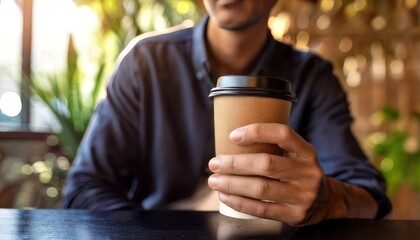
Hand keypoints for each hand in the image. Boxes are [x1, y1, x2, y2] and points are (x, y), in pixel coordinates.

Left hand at [207, 123, 349, 225]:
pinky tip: (225, 196)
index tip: (232, 136)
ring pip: (261, 189)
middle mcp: (307, 172)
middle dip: (235, 164)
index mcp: (306, 152)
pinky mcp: (294, 215)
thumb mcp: (295, 155)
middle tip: (214, 163)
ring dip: (232, 184)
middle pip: (266, 164)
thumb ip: (273, 146)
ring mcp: (303, 196)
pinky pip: (262, 209)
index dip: (257, 132)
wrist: (324, 202)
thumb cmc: (297, 172)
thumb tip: (230, 139)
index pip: (283, 134)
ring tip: (214, 181)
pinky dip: (239, 202)